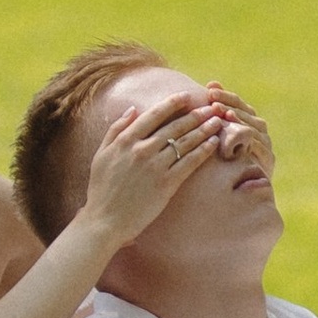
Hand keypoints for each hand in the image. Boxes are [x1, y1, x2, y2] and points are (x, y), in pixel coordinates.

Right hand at [79, 86, 223, 242]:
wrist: (104, 220)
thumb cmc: (101, 188)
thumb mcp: (101, 154)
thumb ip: (116, 129)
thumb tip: (132, 109)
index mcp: (126, 140)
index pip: (154, 115)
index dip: (172, 103)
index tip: (186, 96)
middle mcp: (142, 150)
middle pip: (174, 127)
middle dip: (195, 115)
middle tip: (210, 107)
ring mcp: (155, 167)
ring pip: (185, 142)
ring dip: (203, 130)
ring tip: (216, 122)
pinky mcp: (166, 184)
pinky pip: (189, 163)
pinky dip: (203, 151)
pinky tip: (213, 143)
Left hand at [202, 81, 270, 168]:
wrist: (236, 196)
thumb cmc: (219, 165)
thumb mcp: (215, 137)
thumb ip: (215, 116)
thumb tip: (211, 83)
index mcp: (247, 122)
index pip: (238, 103)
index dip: (224, 95)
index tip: (209, 88)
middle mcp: (259, 131)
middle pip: (246, 113)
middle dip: (229, 105)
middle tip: (214, 101)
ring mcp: (265, 146)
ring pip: (254, 127)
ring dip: (240, 120)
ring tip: (226, 115)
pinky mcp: (267, 162)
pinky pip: (260, 147)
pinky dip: (250, 140)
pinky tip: (239, 135)